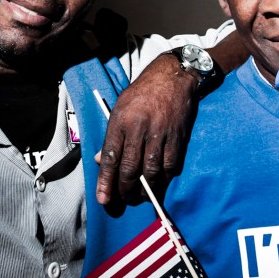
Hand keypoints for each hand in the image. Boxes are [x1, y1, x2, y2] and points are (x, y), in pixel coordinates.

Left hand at [95, 52, 198, 204]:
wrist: (173, 77)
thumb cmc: (142, 93)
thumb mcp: (120, 108)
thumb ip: (111, 136)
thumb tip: (101, 161)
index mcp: (121, 121)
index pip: (110, 157)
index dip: (106, 181)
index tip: (103, 199)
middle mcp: (139, 129)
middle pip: (130, 169)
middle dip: (125, 190)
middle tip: (124, 200)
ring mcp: (160, 134)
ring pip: (151, 171)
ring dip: (145, 189)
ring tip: (140, 197)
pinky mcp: (177, 137)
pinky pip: (170, 165)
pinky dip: (164, 179)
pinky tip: (159, 183)